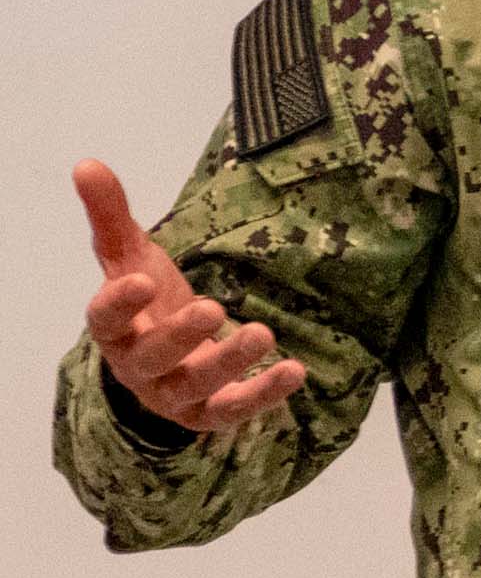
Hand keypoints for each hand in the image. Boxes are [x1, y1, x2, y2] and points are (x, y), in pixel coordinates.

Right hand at [76, 160, 302, 434]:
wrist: (167, 360)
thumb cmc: (149, 303)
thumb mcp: (131, 257)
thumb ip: (112, 216)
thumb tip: (87, 163)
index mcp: (114, 330)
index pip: (104, 320)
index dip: (118, 303)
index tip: (141, 279)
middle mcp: (138, 367)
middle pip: (153, 357)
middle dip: (180, 335)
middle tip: (211, 307)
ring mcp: (173, 395)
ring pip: (195, 387)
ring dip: (229, 363)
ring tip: (264, 333)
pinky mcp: (209, 414)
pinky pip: (235, 410)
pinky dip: (264, 394)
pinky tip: (295, 371)